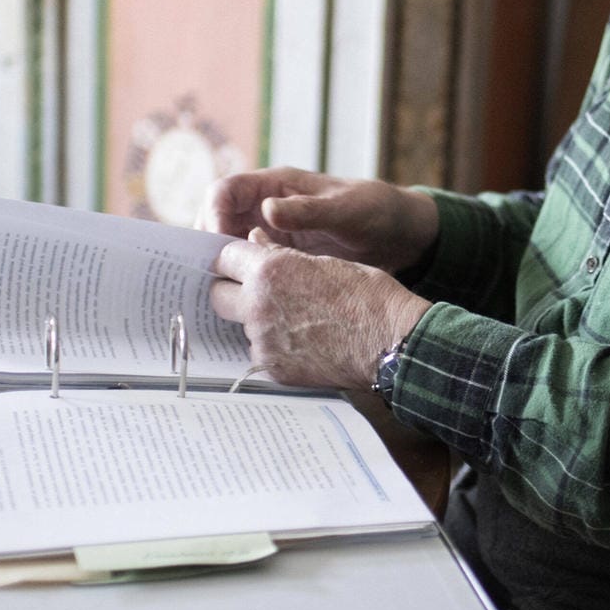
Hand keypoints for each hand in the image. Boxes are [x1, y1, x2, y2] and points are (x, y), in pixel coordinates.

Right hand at [198, 166, 439, 274]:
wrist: (398, 235)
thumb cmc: (374, 211)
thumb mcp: (345, 209)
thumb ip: (309, 211)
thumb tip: (267, 209)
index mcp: (276, 185)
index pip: (225, 191)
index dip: (213, 214)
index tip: (217, 245)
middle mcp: (265, 207)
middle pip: (216, 220)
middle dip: (207, 245)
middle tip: (211, 276)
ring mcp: (269, 233)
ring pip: (227, 247)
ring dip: (219, 267)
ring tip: (221, 293)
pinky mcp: (278, 258)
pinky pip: (247, 267)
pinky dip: (240, 282)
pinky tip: (244, 304)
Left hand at [208, 230, 431, 389]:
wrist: (391, 342)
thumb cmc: (366, 295)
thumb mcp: (324, 261)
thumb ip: (280, 253)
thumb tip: (255, 240)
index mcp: (269, 271)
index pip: (224, 258)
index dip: (231, 258)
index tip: (238, 262)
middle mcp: (258, 306)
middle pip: (218, 295)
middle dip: (231, 289)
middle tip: (253, 289)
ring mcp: (263, 342)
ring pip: (240, 325)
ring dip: (254, 318)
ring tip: (292, 316)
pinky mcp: (273, 368)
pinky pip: (259, 351)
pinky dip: (272, 344)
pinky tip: (301, 339)